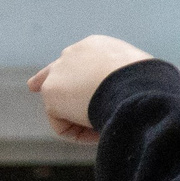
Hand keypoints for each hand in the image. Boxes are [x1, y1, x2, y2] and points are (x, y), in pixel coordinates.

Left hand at [27, 35, 155, 143]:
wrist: (134, 82)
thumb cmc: (146, 82)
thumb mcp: (137, 78)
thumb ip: (121, 84)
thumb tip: (127, 101)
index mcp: (96, 47)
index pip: (77, 58)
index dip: (70, 71)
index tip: (63, 79)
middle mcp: (72, 54)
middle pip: (52, 72)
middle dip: (43, 80)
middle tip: (33, 85)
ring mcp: (58, 72)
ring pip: (63, 107)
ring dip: (80, 122)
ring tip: (106, 126)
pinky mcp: (50, 92)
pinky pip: (63, 125)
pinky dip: (78, 134)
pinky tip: (98, 130)